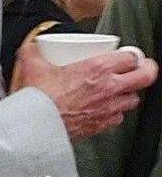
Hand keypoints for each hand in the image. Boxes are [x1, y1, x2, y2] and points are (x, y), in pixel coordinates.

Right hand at [16, 41, 154, 139]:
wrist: (33, 127)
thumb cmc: (38, 100)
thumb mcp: (33, 68)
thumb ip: (33, 54)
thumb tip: (31, 49)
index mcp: (98, 69)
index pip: (131, 57)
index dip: (132, 55)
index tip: (127, 55)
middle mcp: (109, 88)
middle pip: (145, 76)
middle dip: (146, 70)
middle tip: (139, 68)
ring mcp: (108, 108)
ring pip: (134, 100)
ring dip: (128, 94)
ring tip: (120, 91)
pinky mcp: (101, 125)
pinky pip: (118, 119)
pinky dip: (114, 114)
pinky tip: (105, 110)